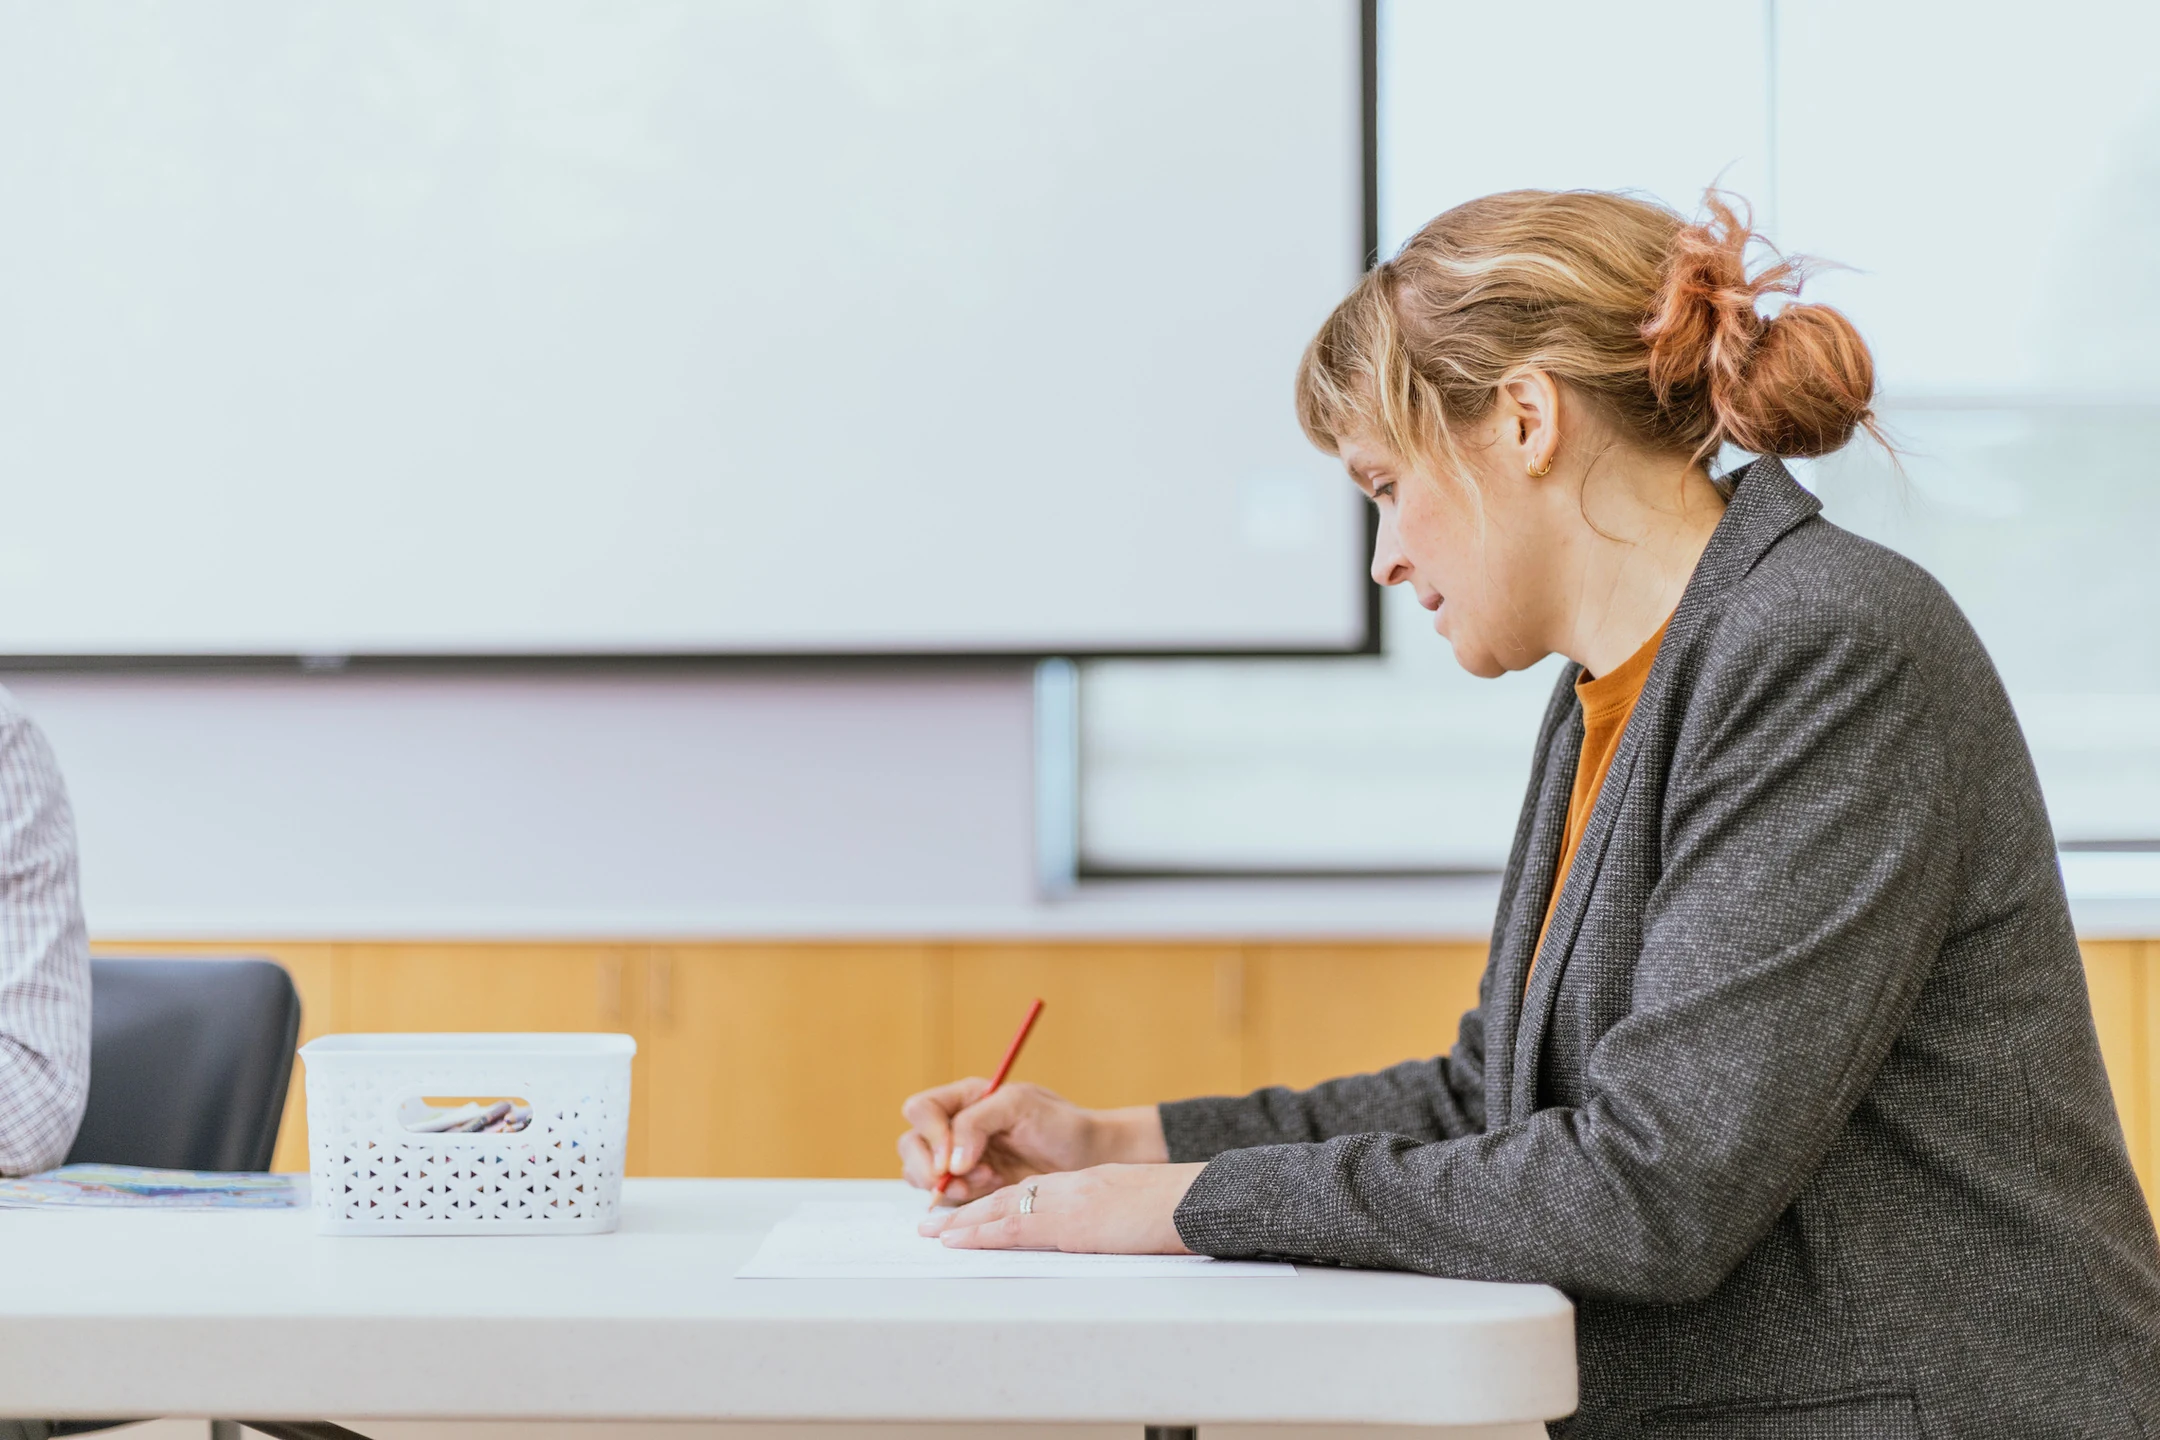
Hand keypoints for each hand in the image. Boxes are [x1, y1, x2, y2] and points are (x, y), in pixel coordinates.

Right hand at [897, 1078, 1166, 1204]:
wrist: (1088, 1158)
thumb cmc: (1060, 1125)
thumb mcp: (1020, 1106)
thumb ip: (977, 1123)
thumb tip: (950, 1160)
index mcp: (964, 1098)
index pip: (920, 1110)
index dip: (931, 1135)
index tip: (952, 1158)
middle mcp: (955, 1128)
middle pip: (910, 1144)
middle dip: (928, 1166)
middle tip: (959, 1179)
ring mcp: (959, 1160)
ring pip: (920, 1174)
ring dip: (947, 1185)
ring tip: (987, 1180)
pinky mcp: (970, 1188)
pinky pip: (944, 1198)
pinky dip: (961, 1200)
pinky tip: (993, 1189)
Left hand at [918, 1163, 1205, 1253]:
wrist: (1197, 1201)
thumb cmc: (1180, 1210)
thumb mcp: (1138, 1211)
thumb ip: (1112, 1220)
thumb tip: (1104, 1237)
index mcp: (1087, 1187)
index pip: (1032, 1194)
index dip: (997, 1205)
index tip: (972, 1215)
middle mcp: (1071, 1190)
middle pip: (1008, 1197)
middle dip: (968, 1210)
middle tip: (933, 1222)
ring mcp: (1068, 1204)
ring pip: (1002, 1209)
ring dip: (963, 1222)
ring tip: (931, 1232)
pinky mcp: (1069, 1223)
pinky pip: (1014, 1227)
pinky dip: (981, 1233)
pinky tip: (958, 1240)